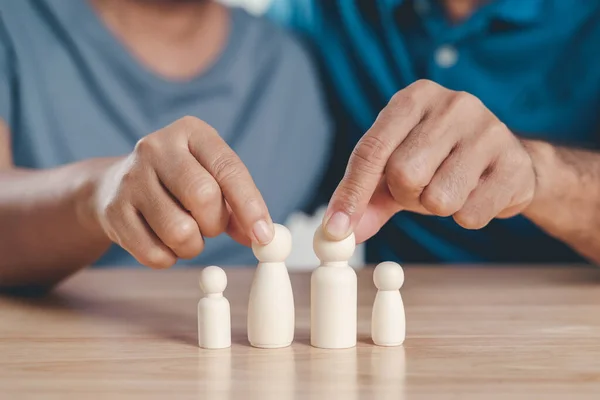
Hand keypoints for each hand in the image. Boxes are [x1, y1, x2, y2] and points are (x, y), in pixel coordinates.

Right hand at [86, 116, 272, 267]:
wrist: (114, 185)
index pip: (228, 169)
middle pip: (203, 197)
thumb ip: (238, 206)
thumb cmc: (180, 183)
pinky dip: (169, 258)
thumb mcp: (212, 179)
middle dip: (215, 224)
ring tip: (186, 232)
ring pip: (180, 231)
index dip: (250, 206)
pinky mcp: (113, 211)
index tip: (263, 236)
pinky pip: (154, 254)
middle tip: (210, 227)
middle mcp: (156, 148)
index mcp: (191, 132)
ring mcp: (130, 179)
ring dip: (193, 245)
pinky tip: (163, 241)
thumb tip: (262, 236)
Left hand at [324, 80, 535, 242]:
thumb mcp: (397, 170)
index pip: (372, 149)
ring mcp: (489, 130)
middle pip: (403, 173)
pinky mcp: (515, 163)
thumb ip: (367, 198)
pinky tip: (478, 194)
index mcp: (414, 98)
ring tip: (451, 188)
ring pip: (439, 198)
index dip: (351, 193)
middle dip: (406, 194)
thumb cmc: (442, 161)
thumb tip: (337, 232)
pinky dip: (467, 216)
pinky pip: (472, 214)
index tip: (336, 229)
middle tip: (421, 188)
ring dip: (437, 207)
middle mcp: (453, 104)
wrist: (508, 161)